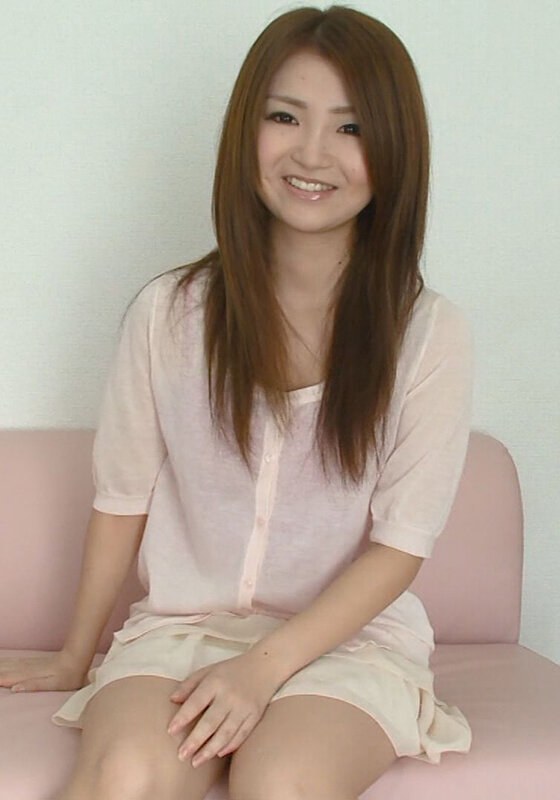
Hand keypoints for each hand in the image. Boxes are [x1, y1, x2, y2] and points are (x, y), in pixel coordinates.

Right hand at [0, 650, 87, 692]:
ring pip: (7, 664)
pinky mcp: (32, 662)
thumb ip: (33, 686)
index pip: (5, 677)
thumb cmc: (67, 676)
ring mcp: (28, 663)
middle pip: (3, 669)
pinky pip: (13, 661)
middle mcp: (26, 668)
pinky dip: (3, 662)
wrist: (77, 658)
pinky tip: (1, 662)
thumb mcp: (53, 685)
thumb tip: (14, 688)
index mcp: (28, 675)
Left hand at [167, 650, 281, 767]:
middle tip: (181, 755)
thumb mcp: (209, 671)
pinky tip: (217, 754)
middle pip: (210, 722)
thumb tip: (172, 700)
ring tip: (196, 762)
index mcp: (216, 682)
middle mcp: (230, 695)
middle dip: (195, 741)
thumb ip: (189, 685)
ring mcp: (244, 707)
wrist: (264, 666)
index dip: (183, 717)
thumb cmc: (231, 670)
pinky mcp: (255, 716)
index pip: (196, 702)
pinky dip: (229, 746)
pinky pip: (241, 735)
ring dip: (210, 750)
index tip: (170, 730)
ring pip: (226, 733)